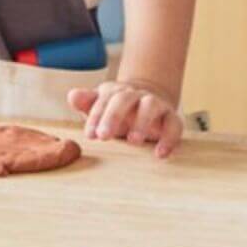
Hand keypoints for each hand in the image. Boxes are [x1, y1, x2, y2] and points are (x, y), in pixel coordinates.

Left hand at [68, 79, 183, 157]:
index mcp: (116, 92)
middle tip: (104, 136)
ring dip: (142, 122)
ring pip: (150, 106)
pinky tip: (160, 154)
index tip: (90, 135)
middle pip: (124, 99)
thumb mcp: (101, 107)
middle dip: (113, 116)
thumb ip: (87, 102)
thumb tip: (73, 95)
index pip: (104, 100)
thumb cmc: (118, 110)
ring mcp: (155, 105)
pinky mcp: (171, 118)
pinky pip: (174, 124)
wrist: (149, 102)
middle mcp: (136, 95)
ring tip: (133, 141)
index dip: (96, 116)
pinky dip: (169, 138)